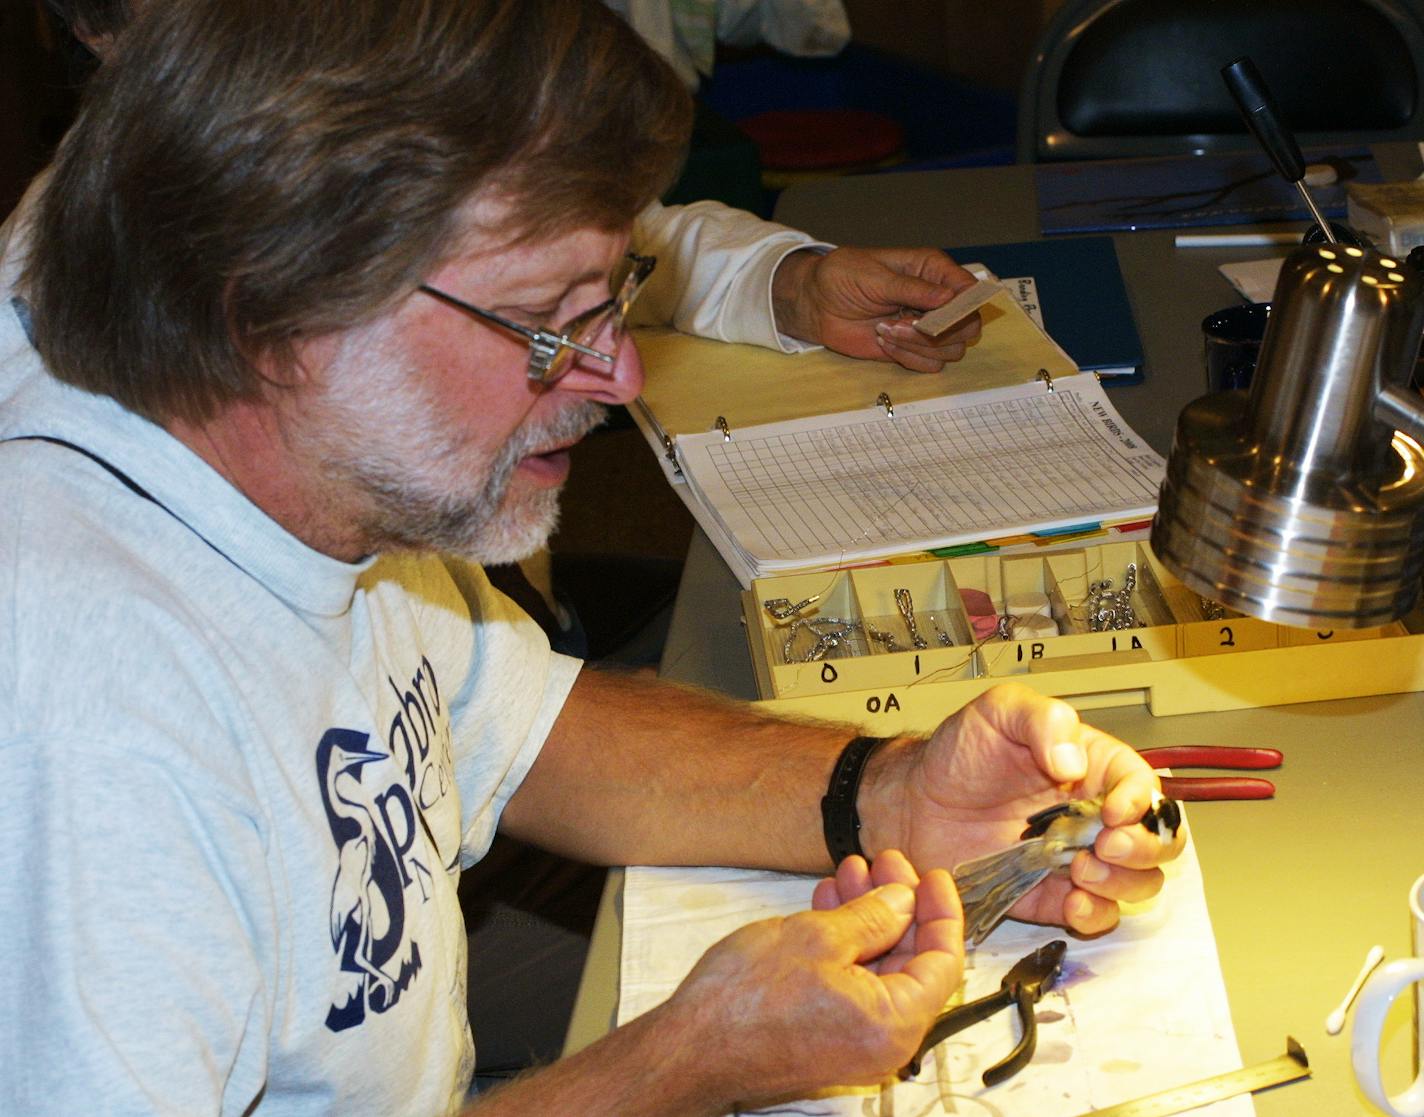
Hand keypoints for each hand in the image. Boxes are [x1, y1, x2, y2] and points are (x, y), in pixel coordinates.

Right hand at [664, 868, 961, 1105]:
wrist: (690, 1046)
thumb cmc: (745, 1003)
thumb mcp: (817, 937)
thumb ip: (873, 917)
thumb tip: (904, 900)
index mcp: (893, 1023)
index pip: (942, 961)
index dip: (940, 912)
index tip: (931, 875)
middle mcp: (882, 1040)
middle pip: (911, 962)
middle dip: (897, 906)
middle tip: (884, 863)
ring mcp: (854, 1040)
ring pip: (879, 968)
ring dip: (867, 917)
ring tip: (850, 873)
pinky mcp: (828, 1034)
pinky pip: (853, 982)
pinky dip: (846, 942)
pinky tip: (828, 904)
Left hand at [771, 246, 982, 371]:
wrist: (816, 303)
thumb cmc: (842, 277)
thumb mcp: (875, 276)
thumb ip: (912, 288)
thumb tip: (948, 297)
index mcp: (932, 270)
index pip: (969, 290)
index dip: (964, 305)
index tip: (941, 314)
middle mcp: (937, 299)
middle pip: (968, 326)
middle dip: (941, 331)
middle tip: (907, 324)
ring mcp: (926, 327)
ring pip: (952, 349)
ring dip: (921, 346)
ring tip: (885, 330)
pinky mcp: (912, 349)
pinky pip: (930, 365)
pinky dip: (909, 358)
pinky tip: (884, 343)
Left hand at [862, 683, 1181, 937]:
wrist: (913, 803)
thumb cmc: (958, 754)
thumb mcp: (999, 711)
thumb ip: (1042, 721)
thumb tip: (1073, 761)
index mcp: (1094, 767)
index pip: (1146, 786)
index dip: (1143, 802)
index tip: (1115, 811)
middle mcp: (1095, 815)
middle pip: (1159, 840)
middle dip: (1146, 848)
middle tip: (1106, 845)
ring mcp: (1077, 857)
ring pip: (1137, 882)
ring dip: (1123, 883)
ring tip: (1081, 870)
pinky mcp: (1053, 895)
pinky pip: (1096, 915)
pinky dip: (1095, 915)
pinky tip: (1072, 902)